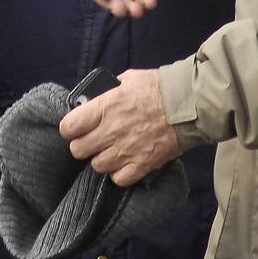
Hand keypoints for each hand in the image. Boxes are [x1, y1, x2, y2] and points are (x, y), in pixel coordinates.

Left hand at [60, 68, 182, 186]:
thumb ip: (108, 92)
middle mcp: (111, 131)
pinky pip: (118, 179)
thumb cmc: (158, 88)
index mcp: (104, 107)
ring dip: (101, 159)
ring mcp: (126, 150)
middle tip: (91, 140)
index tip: (74, 127)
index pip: (69, 126)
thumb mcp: (127, 79)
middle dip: (82, 144)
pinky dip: (118, 173)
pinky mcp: (142, 165)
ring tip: (110, 151)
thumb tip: (96, 100)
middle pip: (78, 150)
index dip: (69, 128)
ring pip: (97, 166)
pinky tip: (123, 163)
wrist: (188, 105)